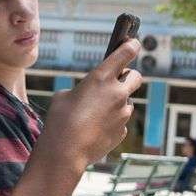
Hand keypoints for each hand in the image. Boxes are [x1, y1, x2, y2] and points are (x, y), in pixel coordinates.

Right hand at [34, 39, 141, 172]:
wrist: (65, 153)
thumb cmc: (59, 121)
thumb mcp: (64, 96)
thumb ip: (83, 89)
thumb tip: (91, 96)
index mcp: (101, 77)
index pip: (125, 53)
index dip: (131, 45)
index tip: (133, 42)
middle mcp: (117, 93)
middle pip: (136, 76)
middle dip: (129, 76)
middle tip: (117, 81)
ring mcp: (123, 113)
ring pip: (127, 102)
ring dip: (117, 103)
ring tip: (96, 113)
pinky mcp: (123, 131)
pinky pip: (121, 122)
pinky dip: (112, 122)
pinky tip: (95, 129)